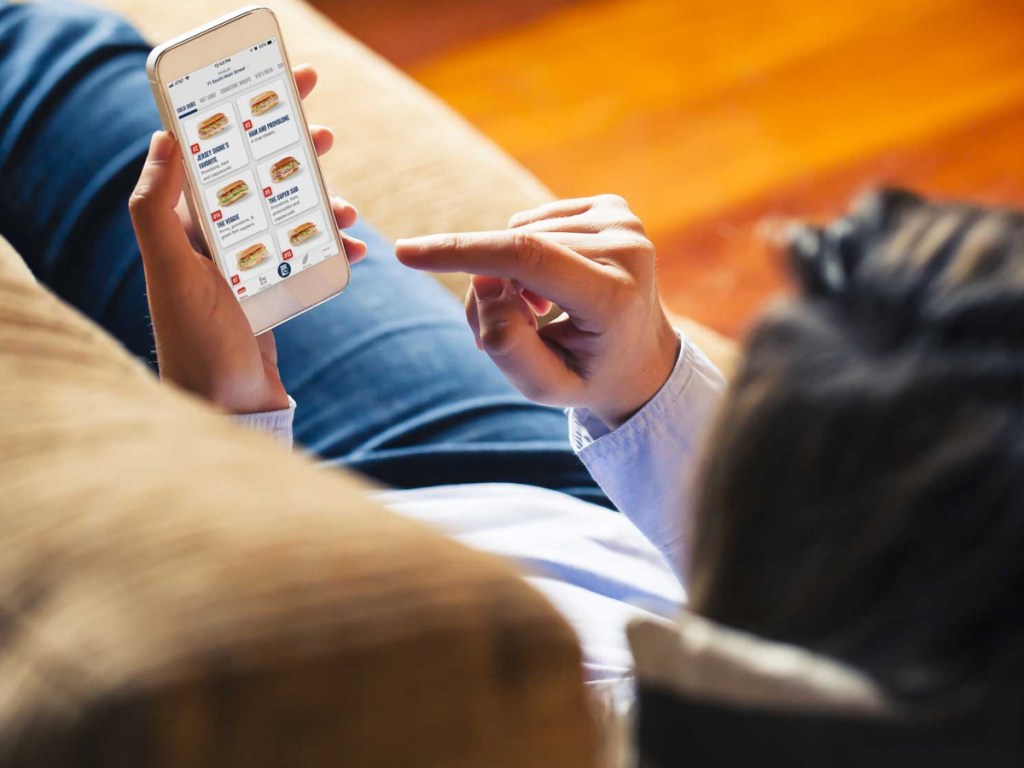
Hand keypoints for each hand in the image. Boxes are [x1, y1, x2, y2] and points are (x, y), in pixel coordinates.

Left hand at [129, 64, 366, 413]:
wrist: (227, 410)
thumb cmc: (197, 344)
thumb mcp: (172, 272)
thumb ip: (156, 208)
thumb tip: (164, 137)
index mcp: (184, 229)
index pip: (213, 158)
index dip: (242, 120)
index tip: (278, 92)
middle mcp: (212, 244)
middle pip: (257, 181)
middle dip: (291, 154)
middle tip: (323, 130)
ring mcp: (244, 269)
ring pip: (289, 217)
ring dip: (320, 204)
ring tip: (348, 204)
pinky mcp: (271, 295)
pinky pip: (307, 258)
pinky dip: (334, 249)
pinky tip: (358, 249)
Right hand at [396, 195, 678, 427]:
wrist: (642, 358)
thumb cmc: (588, 376)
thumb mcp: (545, 386)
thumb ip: (506, 344)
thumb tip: (483, 281)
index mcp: (616, 297)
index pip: (526, 258)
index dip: (462, 252)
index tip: (407, 253)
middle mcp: (628, 249)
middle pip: (516, 252)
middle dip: (489, 287)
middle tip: (506, 329)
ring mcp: (625, 222)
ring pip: (521, 234)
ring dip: (511, 273)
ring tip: (540, 312)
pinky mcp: (615, 207)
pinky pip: (536, 222)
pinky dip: (529, 253)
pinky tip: (555, 284)